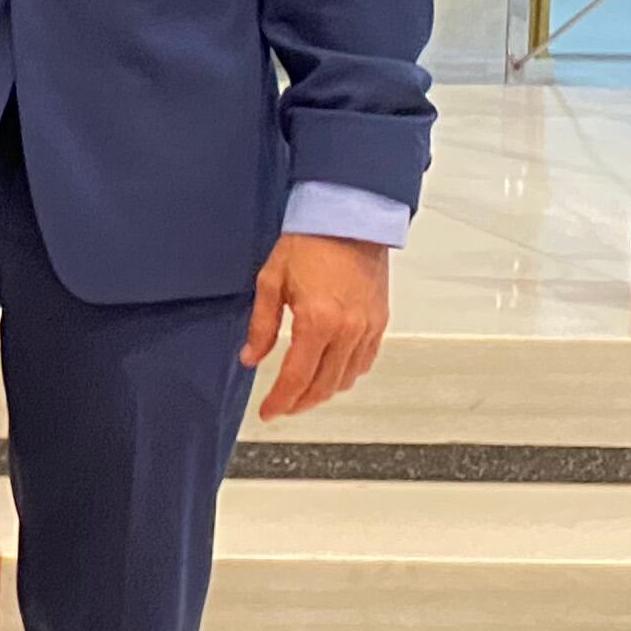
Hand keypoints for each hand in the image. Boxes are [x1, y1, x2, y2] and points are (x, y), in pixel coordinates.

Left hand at [242, 231, 389, 417]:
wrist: (348, 218)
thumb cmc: (308, 243)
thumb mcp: (271, 282)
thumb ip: (262, 326)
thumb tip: (250, 357)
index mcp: (317, 321)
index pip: (297, 378)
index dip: (281, 401)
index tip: (268, 412)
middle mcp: (347, 331)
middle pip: (324, 386)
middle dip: (300, 402)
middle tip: (282, 407)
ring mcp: (368, 328)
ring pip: (346, 378)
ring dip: (323, 391)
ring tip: (302, 392)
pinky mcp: (380, 322)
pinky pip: (364, 361)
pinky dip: (346, 374)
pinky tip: (330, 372)